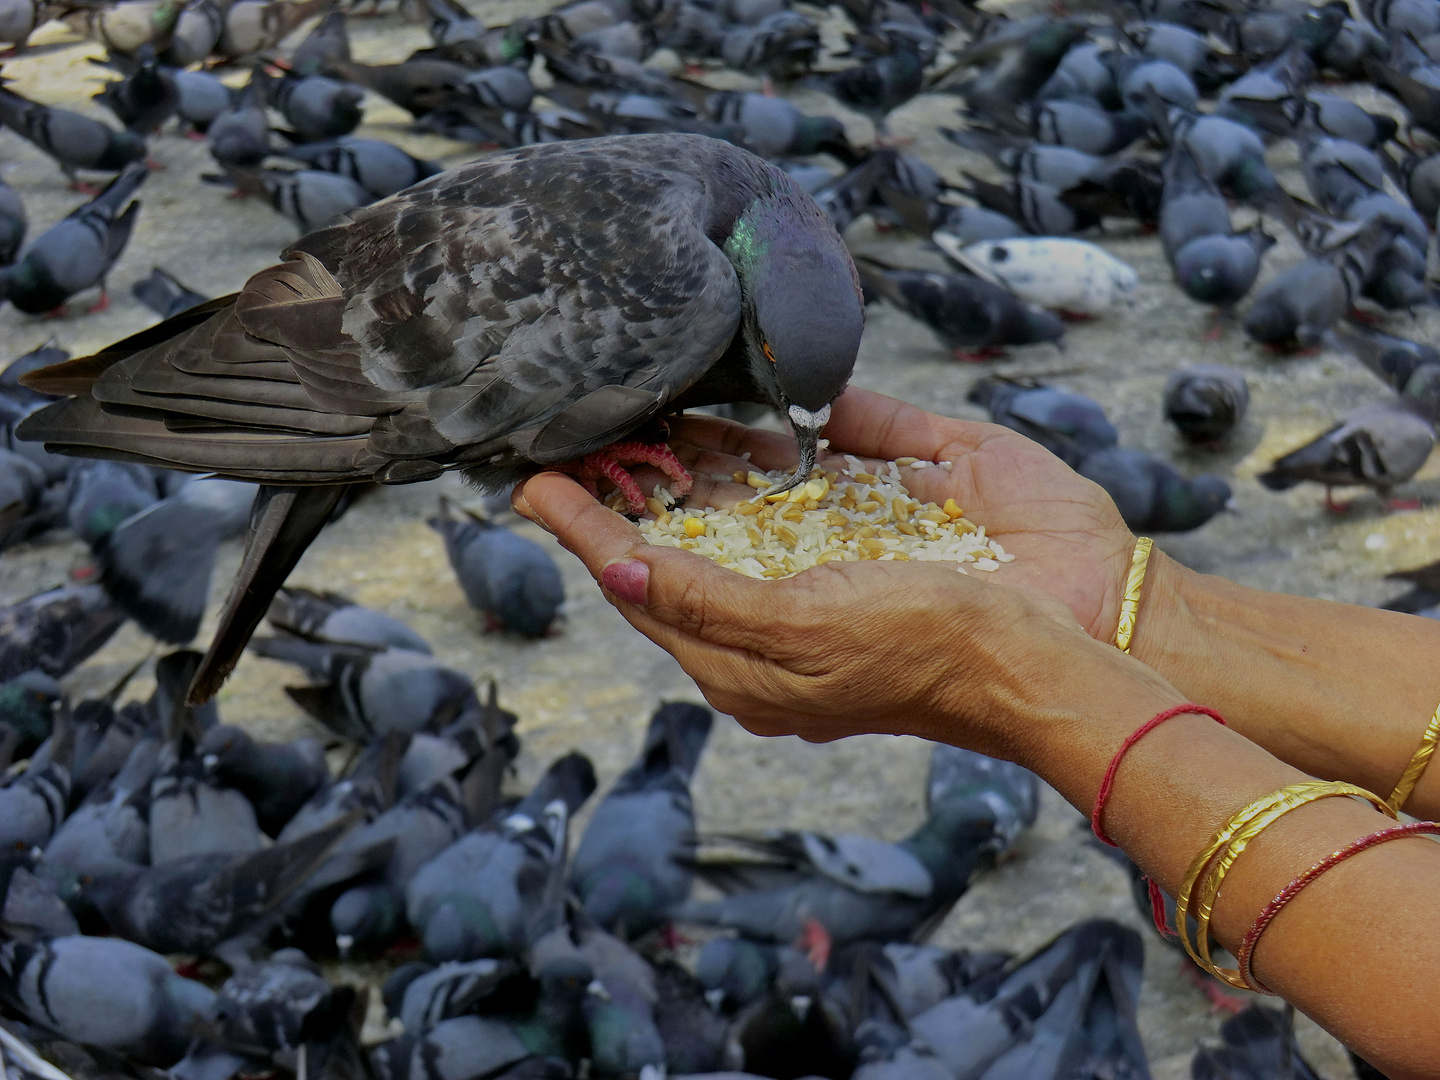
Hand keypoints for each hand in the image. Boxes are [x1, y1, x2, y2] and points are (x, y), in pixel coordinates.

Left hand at [513, 388, 1166, 759]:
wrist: (1057, 640)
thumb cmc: (931, 649)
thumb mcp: (806, 634)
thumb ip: (709, 603)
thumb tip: (616, 571)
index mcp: (753, 659)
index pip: (646, 588)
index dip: (589, 535)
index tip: (534, 484)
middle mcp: (780, 615)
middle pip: (676, 549)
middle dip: (623, 497)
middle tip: (574, 441)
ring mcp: (829, 566)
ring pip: (731, 514)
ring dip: (681, 468)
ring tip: (632, 423)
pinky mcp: (878, 519)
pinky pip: (796, 483)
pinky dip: (755, 454)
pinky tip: (730, 430)